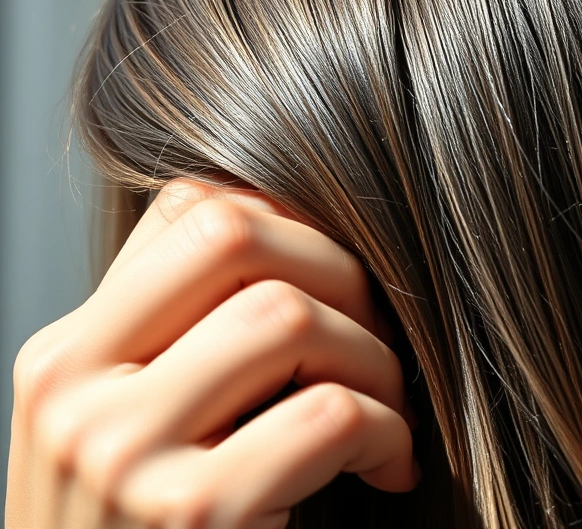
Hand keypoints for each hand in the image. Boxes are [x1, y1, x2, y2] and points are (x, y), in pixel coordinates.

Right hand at [5, 179, 417, 527]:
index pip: (187, 209)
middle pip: (235, 236)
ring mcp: (120, 453)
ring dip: (375, 360)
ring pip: (288, 318)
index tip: (340, 282)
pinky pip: (330, 415)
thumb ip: (186, 344)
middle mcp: (74, 390)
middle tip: (376, 339)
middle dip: (340, 273)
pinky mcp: (190, 516)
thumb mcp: (134, 429)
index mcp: (67, 355)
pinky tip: (386, 466)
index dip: (292, 226)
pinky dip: (387, 432)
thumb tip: (300, 243)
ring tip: (387, 410)